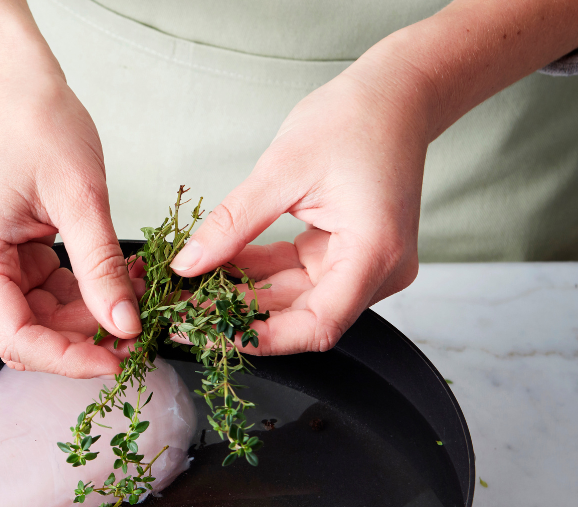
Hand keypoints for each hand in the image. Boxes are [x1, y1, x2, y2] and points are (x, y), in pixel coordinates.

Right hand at [0, 71, 139, 376]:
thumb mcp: (80, 198)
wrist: (14, 84)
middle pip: (24, 336)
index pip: (15, 338)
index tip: (115, 359)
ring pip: (37, 322)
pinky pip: (42, 298)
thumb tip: (123, 325)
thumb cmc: (35, 121)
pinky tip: (112, 282)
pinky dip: (79, 297)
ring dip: (85, 319)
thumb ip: (101, 269)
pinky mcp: (2, 260)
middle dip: (80, 339)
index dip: (67, 360)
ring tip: (130, 294)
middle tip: (134, 329)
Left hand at [170, 58, 430, 354]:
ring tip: (190, 291)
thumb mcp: (283, 168)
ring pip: (292, 301)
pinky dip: (257, 275)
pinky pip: (294, 278)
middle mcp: (375, 272)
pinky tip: (217, 270)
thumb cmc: (356, 119)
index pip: (317, 326)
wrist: (396, 95)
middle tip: (183, 311)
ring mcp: (362, 268)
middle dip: (239, 317)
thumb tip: (187, 265)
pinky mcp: (345, 258)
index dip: (263, 338)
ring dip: (242, 298)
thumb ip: (232, 224)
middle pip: (300, 318)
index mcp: (373, 254)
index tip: (211, 332)